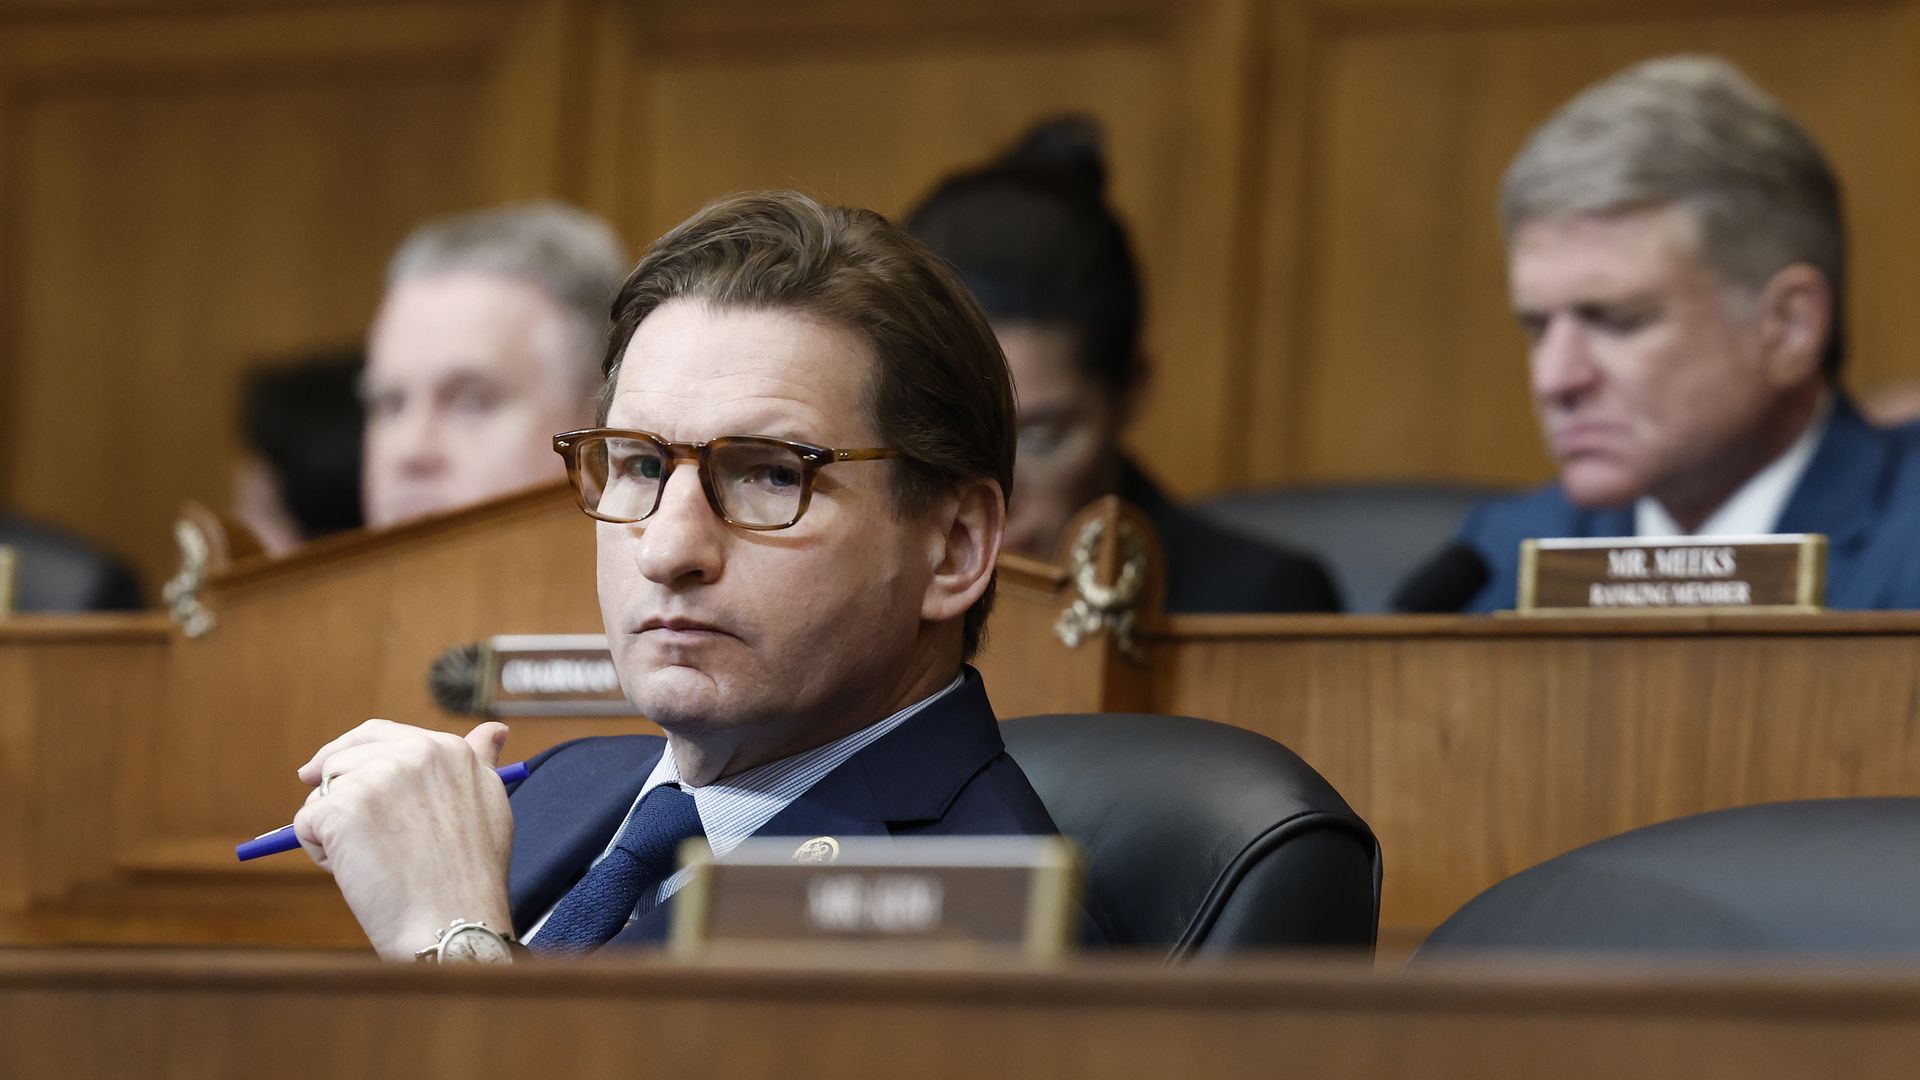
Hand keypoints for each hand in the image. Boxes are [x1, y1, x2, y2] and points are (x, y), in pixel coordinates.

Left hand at [294, 719, 514, 959]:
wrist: (453, 922)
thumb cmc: (471, 876)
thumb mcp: (487, 804)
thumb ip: (478, 762)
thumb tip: (494, 732)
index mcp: (447, 748)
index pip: (380, 734)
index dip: (351, 755)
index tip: (324, 771)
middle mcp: (414, 753)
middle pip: (342, 759)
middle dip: (338, 795)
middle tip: (352, 835)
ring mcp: (376, 777)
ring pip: (322, 793)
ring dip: (333, 828)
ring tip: (373, 861)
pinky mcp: (342, 808)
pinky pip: (306, 824)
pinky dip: (321, 853)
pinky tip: (359, 872)